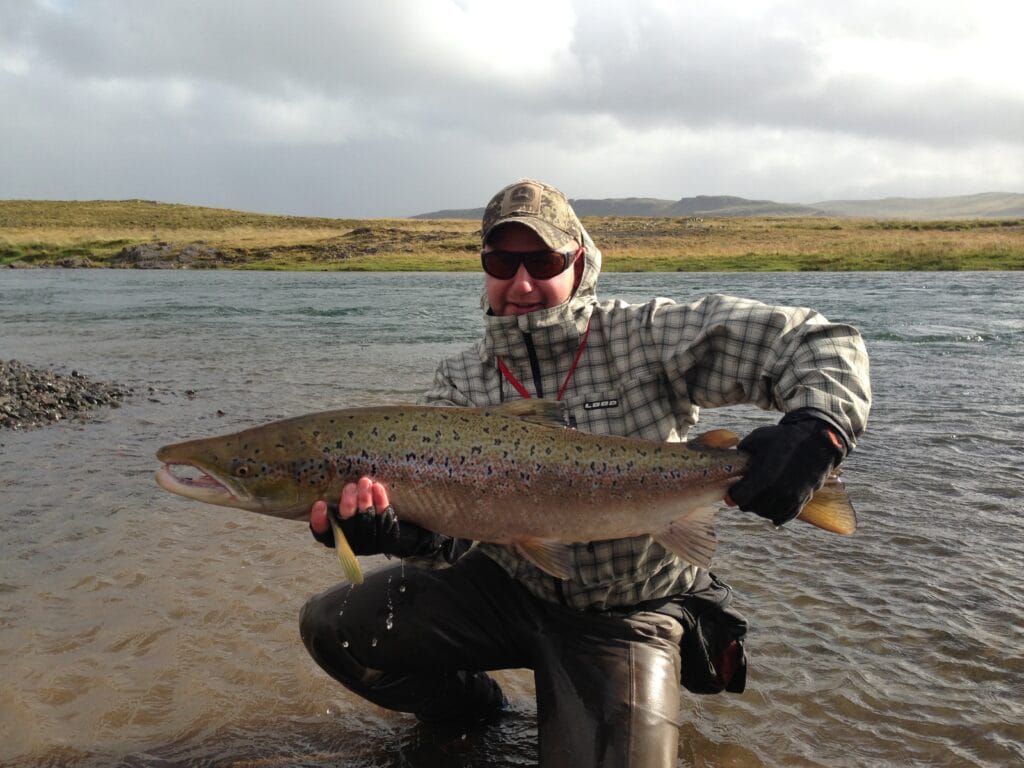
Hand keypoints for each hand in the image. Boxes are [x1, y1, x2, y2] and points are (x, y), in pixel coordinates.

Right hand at [309, 477, 470, 561]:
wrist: (404, 530)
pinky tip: (378, 487)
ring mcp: (372, 542)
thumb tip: (329, 469)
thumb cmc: (370, 510)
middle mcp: (353, 542)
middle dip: (348, 505)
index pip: (323, 534)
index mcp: (338, 537)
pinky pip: (384, 519)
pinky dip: (381, 502)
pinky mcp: (388, 538)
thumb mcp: (352, 505)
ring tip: (365, 482)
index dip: (320, 521)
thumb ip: (343, 497)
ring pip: (366, 522)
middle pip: (347, 526)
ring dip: (364, 500)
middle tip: (350, 487)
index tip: (320, 504)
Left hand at [726, 411, 846, 525]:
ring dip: (760, 508)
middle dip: (745, 502)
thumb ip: (742, 452)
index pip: (741, 497)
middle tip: (745, 494)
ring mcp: (793, 497)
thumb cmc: (785, 437)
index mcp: (765, 475)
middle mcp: (779, 490)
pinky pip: (786, 515)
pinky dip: (776, 515)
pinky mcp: (803, 500)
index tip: (732, 491)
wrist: (817, 440)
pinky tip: (771, 510)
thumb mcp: (758, 439)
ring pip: (768, 513)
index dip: (733, 495)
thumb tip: (732, 463)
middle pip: (753, 507)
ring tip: (757, 499)